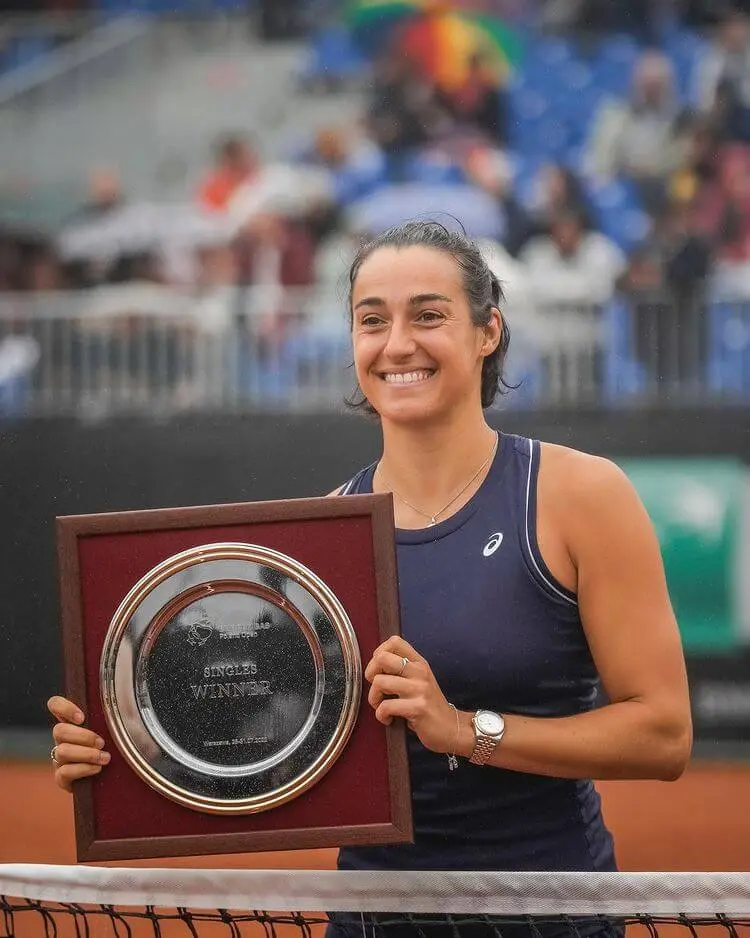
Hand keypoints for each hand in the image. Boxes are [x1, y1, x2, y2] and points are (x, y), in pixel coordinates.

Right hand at [47, 696, 109, 792]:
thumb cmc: (113, 747)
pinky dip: (83, 769)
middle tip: (102, 742)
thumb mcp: (113, 729)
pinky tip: (97, 769)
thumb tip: (125, 706)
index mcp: (73, 722)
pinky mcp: (62, 778)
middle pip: (59, 730)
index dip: (64, 708)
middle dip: (83, 736)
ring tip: (105, 758)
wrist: (110, 778)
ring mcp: (60, 759)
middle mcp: (63, 739)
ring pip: (62, 751)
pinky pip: (64, 772)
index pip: (56, 705)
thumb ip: (111, 718)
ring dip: (86, 754)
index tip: (82, 718)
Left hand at [365, 636, 458, 755]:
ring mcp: (419, 689)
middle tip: (378, 689)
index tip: (380, 671)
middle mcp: (419, 671)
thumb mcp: (419, 681)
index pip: (394, 641)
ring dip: (373, 698)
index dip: (379, 653)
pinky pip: (386, 706)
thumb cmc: (428, 705)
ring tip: (382, 707)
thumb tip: (375, 665)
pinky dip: (381, 715)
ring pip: (379, 682)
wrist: (450, 728)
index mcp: (419, 662)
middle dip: (370, 674)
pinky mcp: (417, 708)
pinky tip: (389, 719)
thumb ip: (402, 670)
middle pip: (381, 658)